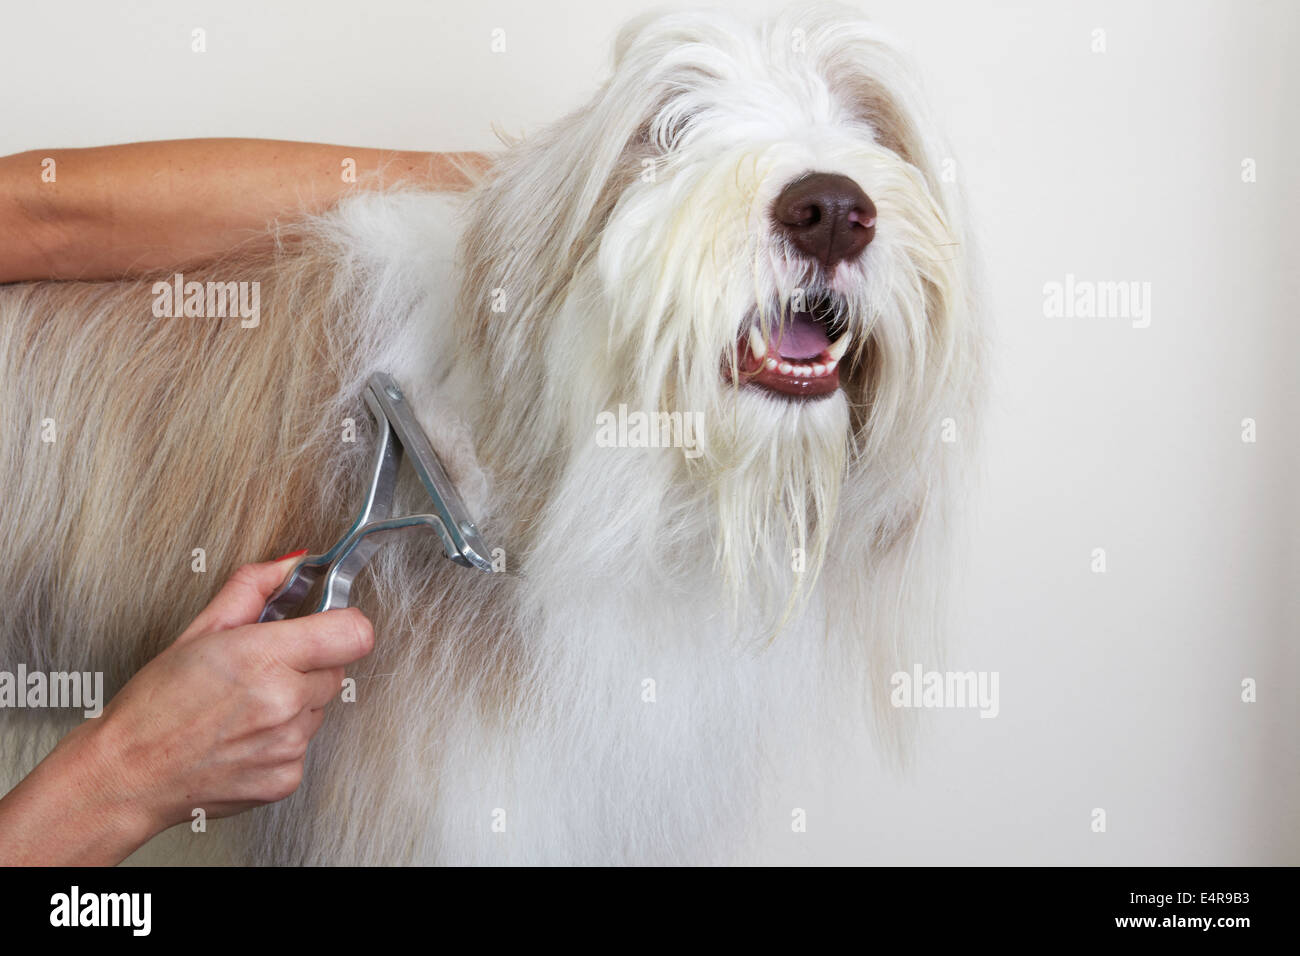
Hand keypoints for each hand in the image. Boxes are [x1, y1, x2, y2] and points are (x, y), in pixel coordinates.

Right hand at [0, 555, 373, 864]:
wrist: (130, 773)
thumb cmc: (155, 706)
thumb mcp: (200, 630)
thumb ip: (253, 588)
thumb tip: (291, 563)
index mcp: (264, 657)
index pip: (355, 633)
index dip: (343, 625)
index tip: (325, 627)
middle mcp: (283, 702)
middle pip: (336, 670)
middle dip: (306, 666)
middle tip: (258, 672)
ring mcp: (288, 744)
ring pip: (318, 708)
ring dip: (293, 704)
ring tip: (242, 708)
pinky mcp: (286, 778)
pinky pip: (304, 746)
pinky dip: (281, 740)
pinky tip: (243, 738)